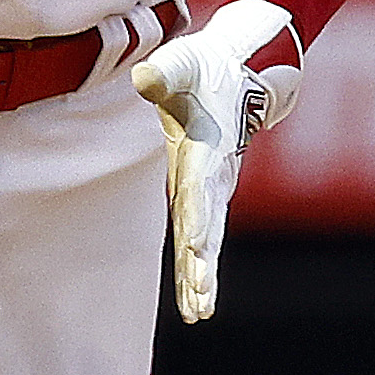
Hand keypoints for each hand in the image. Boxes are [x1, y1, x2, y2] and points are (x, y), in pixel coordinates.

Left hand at [129, 0, 300, 324]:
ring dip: (201, 277)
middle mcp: (211, 177)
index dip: (198, 217)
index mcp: (204, 150)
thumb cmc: (200, 68)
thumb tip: (143, 78)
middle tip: (200, 296)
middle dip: (203, 262)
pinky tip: (195, 303)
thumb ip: (164, 72)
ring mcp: (211, 190)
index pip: (198, 189)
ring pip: (206, 241)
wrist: (231, 74)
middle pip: (207, 226)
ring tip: (199, 312)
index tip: (197, 247)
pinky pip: (202, 240)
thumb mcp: (183, 62)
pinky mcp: (206, 198)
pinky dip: (199, 271)